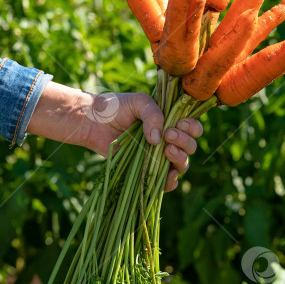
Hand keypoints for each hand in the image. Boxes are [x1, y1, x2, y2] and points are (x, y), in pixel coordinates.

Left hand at [27, 82, 203, 191]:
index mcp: (169, 120)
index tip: (179, 124)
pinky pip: (166, 181)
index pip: (192, 127)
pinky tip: (168, 175)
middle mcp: (167, 139)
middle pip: (190, 146)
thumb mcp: (137, 102)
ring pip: (181, 164)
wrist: (92, 122)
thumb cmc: (115, 107)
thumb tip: (158, 139)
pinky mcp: (146, 170)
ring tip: (167, 150)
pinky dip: (171, 181)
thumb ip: (152, 114)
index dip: (192, 127)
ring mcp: (157, 156)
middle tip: (168, 135)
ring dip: (180, 159)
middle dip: (184, 142)